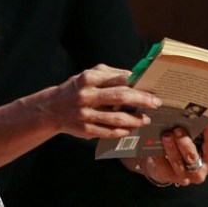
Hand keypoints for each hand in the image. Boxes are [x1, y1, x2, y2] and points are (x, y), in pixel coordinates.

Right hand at [37, 64, 159, 139]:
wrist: (51, 108)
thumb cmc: (76, 88)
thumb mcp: (89, 75)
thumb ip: (110, 74)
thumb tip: (134, 76)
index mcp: (88, 78)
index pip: (118, 79)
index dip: (137, 83)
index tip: (152, 87)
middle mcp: (86, 95)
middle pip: (120, 96)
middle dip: (142, 100)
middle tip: (156, 103)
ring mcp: (85, 114)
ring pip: (116, 118)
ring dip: (135, 120)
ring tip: (145, 120)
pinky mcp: (85, 129)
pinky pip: (109, 132)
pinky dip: (122, 131)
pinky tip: (130, 129)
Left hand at [138, 121, 207, 186]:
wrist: (163, 166)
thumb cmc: (182, 148)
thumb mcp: (193, 141)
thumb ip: (197, 130)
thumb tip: (194, 110)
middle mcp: (199, 171)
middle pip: (193, 157)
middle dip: (185, 143)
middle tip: (178, 129)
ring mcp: (183, 176)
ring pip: (177, 162)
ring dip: (171, 147)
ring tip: (166, 135)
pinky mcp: (167, 177)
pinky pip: (162, 165)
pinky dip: (157, 154)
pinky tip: (153, 145)